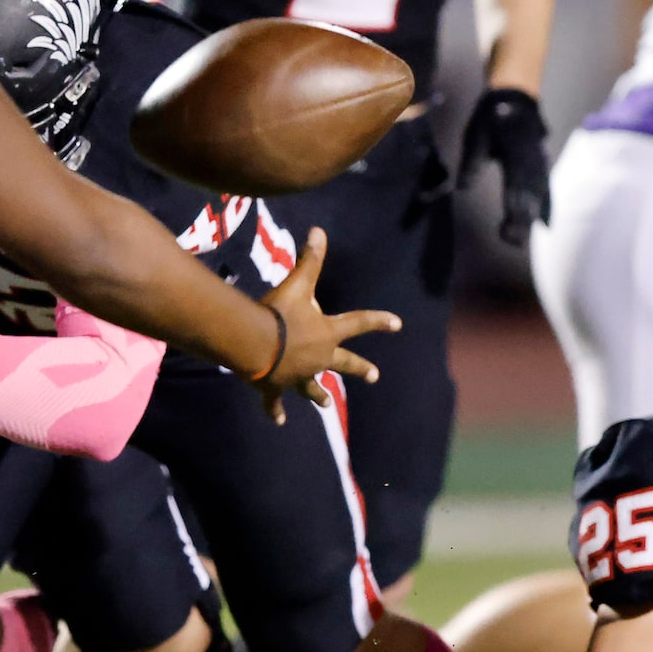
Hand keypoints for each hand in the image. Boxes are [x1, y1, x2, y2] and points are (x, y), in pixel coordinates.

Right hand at [249, 226, 399, 424]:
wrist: (254, 344)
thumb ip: (310, 260)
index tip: (398, 324)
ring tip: (326, 404)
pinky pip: (276, 403)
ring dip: (318, 395)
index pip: (359, 323)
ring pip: (312, 388)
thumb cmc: (279, 313)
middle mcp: (318, 358)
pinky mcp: (274, 388)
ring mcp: (297, 376)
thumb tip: (319, 230)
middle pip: (344, 363)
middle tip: (375, 375)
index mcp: (328, 333)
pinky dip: (276, 411)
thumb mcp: (297, 284)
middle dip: (360, 368)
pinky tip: (280, 421)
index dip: (379, 321)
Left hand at [458, 87, 550, 244]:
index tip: (507, 226)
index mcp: (516, 150)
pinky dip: (545, 206)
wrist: (516, 98)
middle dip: (522, 219)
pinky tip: (544, 225)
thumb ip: (472, 160)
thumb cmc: (491, 117)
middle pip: (530, 193)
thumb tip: (463, 187)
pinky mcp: (542, 165)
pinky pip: (545, 188)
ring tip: (523, 240)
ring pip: (539, 193)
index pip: (516, 183)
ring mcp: (540, 162)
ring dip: (532, 217)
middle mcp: (532, 159)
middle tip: (514, 243)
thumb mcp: (476, 134)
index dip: (513, 206)